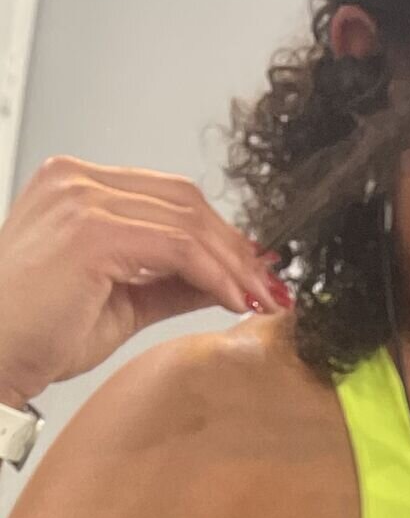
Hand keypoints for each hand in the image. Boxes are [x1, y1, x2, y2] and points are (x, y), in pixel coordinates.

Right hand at [0, 156, 289, 405]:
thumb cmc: (34, 336)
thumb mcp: (124, 301)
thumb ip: (174, 281)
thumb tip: (230, 279)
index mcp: (75, 186)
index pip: (171, 197)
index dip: (221, 233)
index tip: (255, 269)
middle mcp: (75, 181)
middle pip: (187, 201)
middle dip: (235, 247)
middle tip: (268, 285)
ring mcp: (80, 199)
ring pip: (189, 223)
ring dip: (232, 264)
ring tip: (258, 298)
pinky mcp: (91, 229)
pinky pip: (178, 247)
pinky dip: (214, 274)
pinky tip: (232, 300)